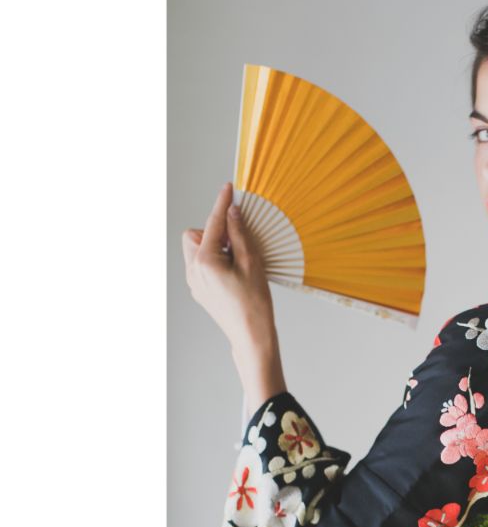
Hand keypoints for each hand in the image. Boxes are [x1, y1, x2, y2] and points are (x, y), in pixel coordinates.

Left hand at [181, 182, 276, 352]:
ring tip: (237, 263)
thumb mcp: (252, 264)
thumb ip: (239, 235)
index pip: (213, 224)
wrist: (251, 337)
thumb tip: (232, 213)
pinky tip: (234, 275)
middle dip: (214, 234)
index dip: (222, 204)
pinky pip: (201, 266)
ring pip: (196, 251)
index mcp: (205, 261)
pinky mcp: (200, 291)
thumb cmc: (255, 305)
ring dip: (214, 248)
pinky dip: (215, 262)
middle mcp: (193, 271)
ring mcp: (194, 283)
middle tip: (237, 246)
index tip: (228, 189)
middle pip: (195, 235)